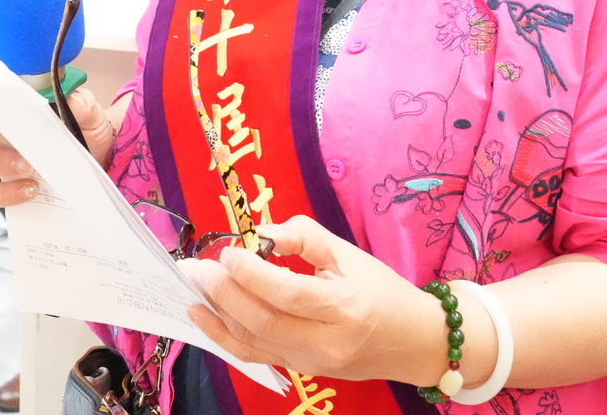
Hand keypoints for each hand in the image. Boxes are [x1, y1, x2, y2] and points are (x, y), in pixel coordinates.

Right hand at [0, 90, 119, 208]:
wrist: (98, 160)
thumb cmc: (84, 129)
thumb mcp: (89, 114)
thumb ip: (81, 104)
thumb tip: (71, 101)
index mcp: (12, 110)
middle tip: (22, 160)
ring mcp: (0, 161)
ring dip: (0, 170)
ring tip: (30, 174)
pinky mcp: (6, 185)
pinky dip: (6, 194)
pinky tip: (30, 191)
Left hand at [179, 214, 478, 386]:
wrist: (413, 342)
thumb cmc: (383, 291)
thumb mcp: (349, 254)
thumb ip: (304, 238)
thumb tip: (260, 235)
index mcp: (346, 307)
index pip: (290, 294)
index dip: (253, 274)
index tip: (230, 252)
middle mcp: (327, 342)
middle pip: (265, 322)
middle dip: (225, 293)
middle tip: (198, 268)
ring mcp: (312, 363)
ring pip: (254, 342)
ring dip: (217, 314)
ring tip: (194, 287)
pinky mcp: (301, 371)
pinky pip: (255, 355)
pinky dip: (224, 336)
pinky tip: (202, 316)